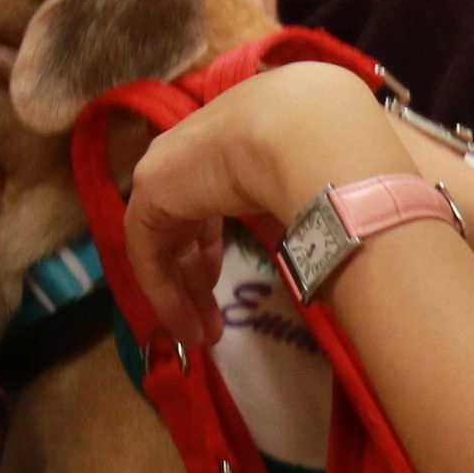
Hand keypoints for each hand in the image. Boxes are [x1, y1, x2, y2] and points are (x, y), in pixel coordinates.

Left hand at [121, 65, 407, 350]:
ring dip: (181, 294)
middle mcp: (191, 150)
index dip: (210, 243)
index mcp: (227, 140)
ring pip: (163, 243)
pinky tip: (185, 325)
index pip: (206, 196)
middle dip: (195, 276)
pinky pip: (148, 252)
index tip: (221, 281)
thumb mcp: (312, 181)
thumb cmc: (326, 153)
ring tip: (204, 336)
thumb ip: (298, 203)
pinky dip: (165, 292)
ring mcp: (166, 166)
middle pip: (182, 223)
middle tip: (212, 321)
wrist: (301, 136)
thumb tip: (325, 240)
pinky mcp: (150, 190)